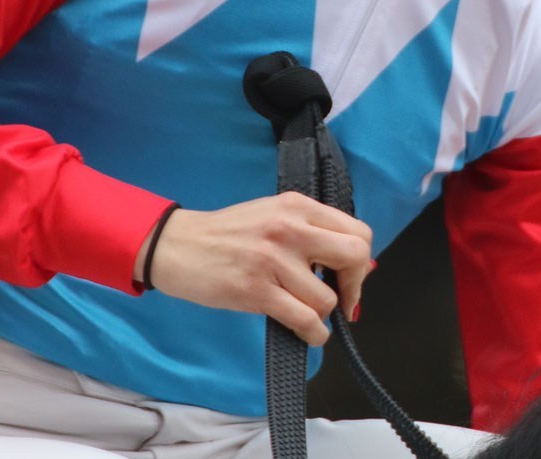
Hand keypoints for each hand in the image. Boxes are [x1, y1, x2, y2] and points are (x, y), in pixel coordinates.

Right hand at [133, 194, 372, 345]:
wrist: (179, 245)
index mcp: (298, 206)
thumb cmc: (229, 232)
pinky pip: (304, 319)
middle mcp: (291, 228)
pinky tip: (309, 332)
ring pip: (326, 297)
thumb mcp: (274, 214)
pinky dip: (314, 333)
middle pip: (353, 256)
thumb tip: (351, 261)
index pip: (357, 231)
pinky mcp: (257, 291)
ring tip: (310, 314)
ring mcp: (274, 260)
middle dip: (354, 285)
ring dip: (324, 313)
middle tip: (344, 300)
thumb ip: (310, 229)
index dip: (362, 260)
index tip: (351, 277)